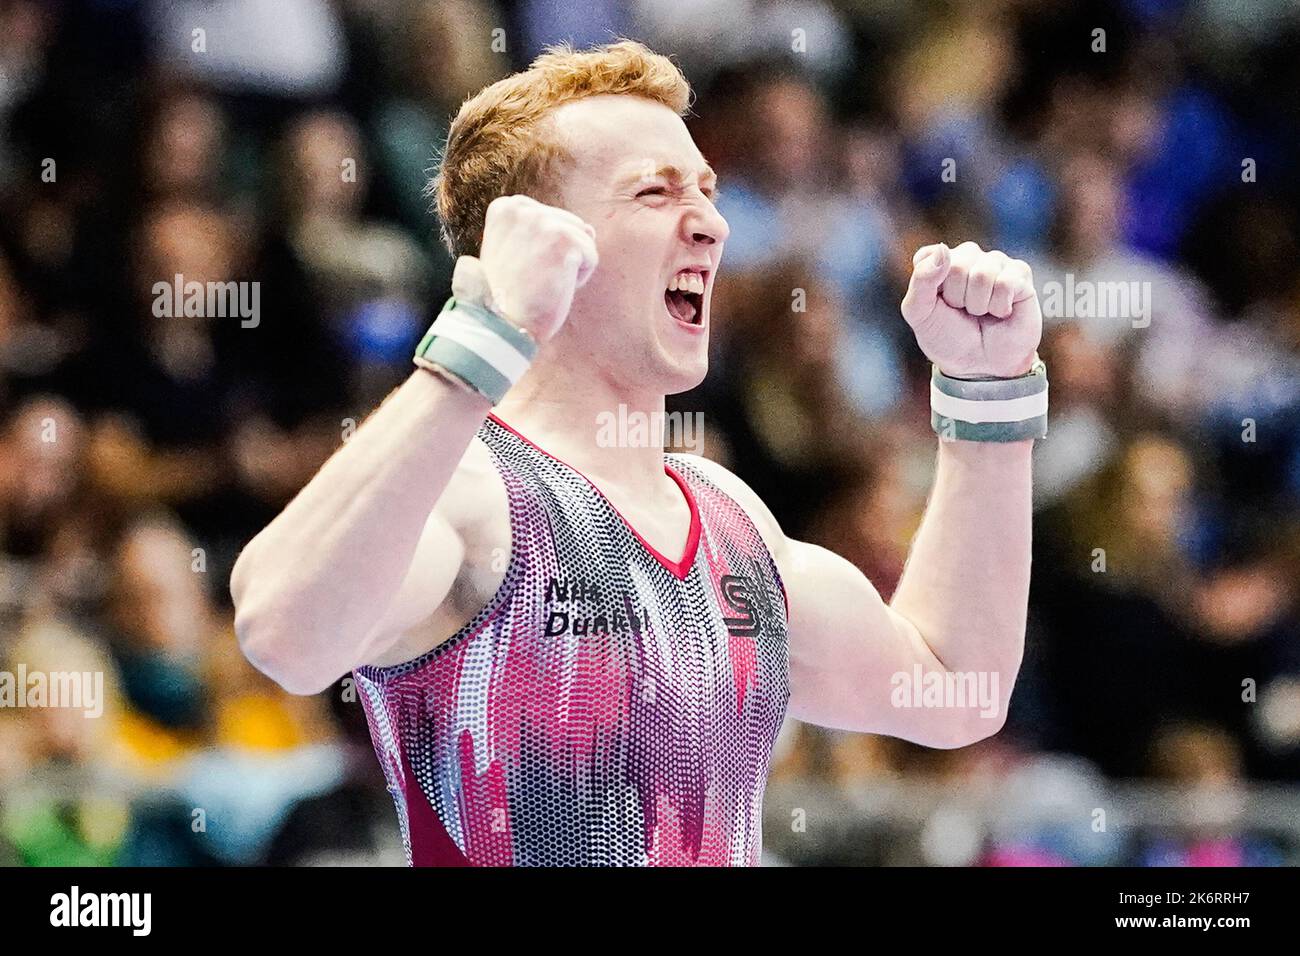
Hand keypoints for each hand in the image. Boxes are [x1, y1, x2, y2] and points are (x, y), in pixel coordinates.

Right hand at [474, 194, 598, 341]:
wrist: (503, 324)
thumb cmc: (510, 296)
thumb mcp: (515, 251)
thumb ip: (542, 232)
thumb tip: (589, 228)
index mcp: (505, 208)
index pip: (549, 218)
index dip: (542, 249)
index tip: (521, 268)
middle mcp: (521, 209)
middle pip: (569, 225)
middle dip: (559, 255)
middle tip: (532, 278)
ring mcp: (542, 221)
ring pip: (583, 239)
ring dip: (570, 266)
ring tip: (542, 282)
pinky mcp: (563, 239)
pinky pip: (591, 257)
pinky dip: (579, 279)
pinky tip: (554, 287)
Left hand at [900, 241, 1040, 377]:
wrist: (981, 366)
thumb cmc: (948, 338)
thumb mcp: (920, 314)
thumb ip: (921, 280)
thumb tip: (943, 249)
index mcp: (939, 262)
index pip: (928, 257)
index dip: (930, 288)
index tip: (936, 305)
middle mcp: (968, 257)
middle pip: (957, 266)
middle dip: (957, 298)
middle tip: (963, 312)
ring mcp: (995, 263)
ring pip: (982, 275)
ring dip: (978, 305)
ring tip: (981, 313)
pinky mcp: (1020, 274)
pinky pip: (1006, 283)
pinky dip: (999, 306)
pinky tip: (1001, 312)